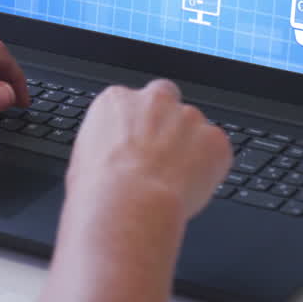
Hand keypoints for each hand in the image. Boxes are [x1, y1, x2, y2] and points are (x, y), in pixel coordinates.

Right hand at [68, 79, 231, 220]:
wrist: (130, 202)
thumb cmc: (101, 187)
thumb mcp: (86, 155)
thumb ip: (109, 141)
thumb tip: (114, 154)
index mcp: (118, 100)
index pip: (134, 103)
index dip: (139, 126)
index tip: (140, 145)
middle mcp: (155, 99)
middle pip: (167, 99)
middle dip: (168, 121)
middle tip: (163, 153)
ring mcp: (188, 116)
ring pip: (195, 128)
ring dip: (190, 147)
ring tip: (175, 181)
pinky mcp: (214, 138)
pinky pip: (216, 151)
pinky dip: (210, 167)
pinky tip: (192, 186)